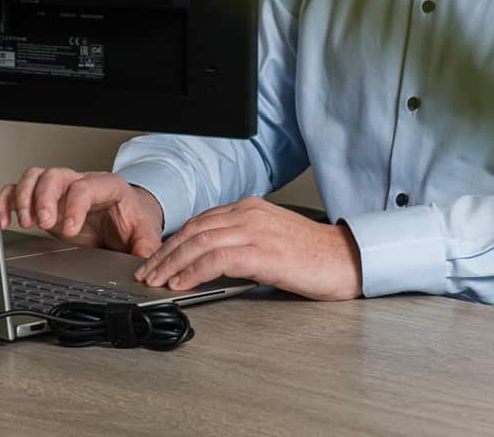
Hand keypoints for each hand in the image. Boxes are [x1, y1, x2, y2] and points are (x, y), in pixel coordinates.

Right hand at [0, 167, 162, 257]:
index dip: (74, 207)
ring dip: (24, 198)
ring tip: (25, 222)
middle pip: (55, 175)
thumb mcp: (146, 231)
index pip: (85, 187)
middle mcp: (80, 183)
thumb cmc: (133, 217)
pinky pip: (20, 190)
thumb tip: (143, 263)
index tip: (70, 230)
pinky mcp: (46, 202)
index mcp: (106, 187)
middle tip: (44, 223)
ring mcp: (60, 191)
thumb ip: (145, 246)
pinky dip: (9, 202)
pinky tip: (6, 221)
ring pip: (35, 177)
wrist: (127, 213)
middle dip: (45, 198)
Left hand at [132, 197, 361, 301]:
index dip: (173, 241)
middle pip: (193, 230)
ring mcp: (256, 231)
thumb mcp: (271, 239)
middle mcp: (250, 214)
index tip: (157, 259)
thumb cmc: (313, 256)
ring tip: (156, 280)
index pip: (200, 221)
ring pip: (199, 242)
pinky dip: (194, 270)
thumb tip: (208, 262)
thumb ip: (242, 242)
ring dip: (172, 263)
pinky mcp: (263, 253)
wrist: (347, 260)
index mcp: (251, 208)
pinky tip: (182, 283)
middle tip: (147, 272)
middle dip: (164, 253)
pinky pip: (217, 259)